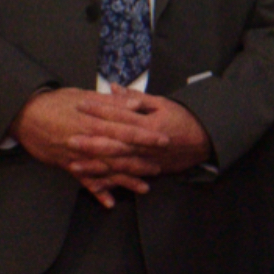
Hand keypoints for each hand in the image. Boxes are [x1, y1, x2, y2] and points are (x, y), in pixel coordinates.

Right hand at [12, 88, 169, 205]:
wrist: (25, 114)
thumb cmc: (57, 102)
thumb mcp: (86, 96)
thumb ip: (113, 102)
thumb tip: (136, 103)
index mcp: (96, 121)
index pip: (126, 129)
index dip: (146, 135)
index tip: (164, 139)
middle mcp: (89, 140)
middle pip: (119, 152)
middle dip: (140, 161)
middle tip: (159, 168)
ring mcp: (78, 155)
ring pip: (106, 170)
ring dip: (125, 180)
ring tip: (144, 188)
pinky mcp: (67, 164)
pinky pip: (84, 180)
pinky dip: (96, 191)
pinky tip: (109, 202)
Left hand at [74, 88, 213, 173]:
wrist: (204, 141)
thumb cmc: (183, 119)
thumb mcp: (163, 104)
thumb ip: (136, 99)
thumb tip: (114, 88)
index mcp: (149, 124)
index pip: (120, 116)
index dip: (100, 110)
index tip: (81, 105)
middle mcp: (146, 144)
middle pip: (115, 143)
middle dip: (91, 142)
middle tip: (69, 139)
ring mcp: (147, 159)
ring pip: (118, 164)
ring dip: (95, 166)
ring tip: (73, 165)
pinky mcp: (149, 170)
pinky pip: (127, 178)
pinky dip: (111, 183)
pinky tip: (94, 184)